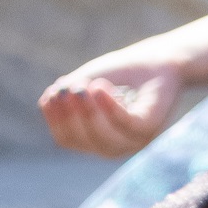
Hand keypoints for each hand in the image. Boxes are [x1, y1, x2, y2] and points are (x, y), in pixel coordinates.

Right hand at [40, 42, 195, 158]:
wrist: (160, 62)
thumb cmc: (124, 73)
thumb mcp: (88, 80)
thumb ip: (68, 92)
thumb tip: (47, 100)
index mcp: (96, 138)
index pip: (67, 140)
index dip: (55, 121)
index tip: (50, 95)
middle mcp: (115, 145)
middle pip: (83, 142)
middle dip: (70, 116)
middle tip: (66, 89)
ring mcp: (134, 140)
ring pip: (103, 139)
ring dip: (88, 113)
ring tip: (82, 87)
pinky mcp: (151, 128)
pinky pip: (126, 124)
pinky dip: (110, 107)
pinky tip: (99, 87)